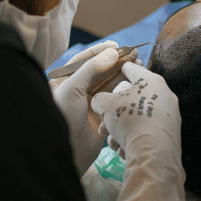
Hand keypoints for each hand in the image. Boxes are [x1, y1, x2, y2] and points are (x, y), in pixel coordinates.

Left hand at [51, 41, 140, 175]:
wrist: (66, 153)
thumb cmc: (62, 118)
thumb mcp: (72, 89)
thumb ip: (92, 68)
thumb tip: (112, 53)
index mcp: (63, 82)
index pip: (83, 61)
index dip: (100, 52)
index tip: (117, 46)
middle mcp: (76, 91)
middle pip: (98, 71)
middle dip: (115, 62)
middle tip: (133, 55)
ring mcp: (89, 104)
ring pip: (108, 84)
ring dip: (122, 74)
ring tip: (138, 65)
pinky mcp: (101, 117)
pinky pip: (114, 99)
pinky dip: (124, 90)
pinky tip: (134, 83)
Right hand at [92, 62, 185, 200]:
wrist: (154, 153)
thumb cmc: (130, 121)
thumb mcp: (106, 105)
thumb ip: (100, 99)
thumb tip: (100, 101)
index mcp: (152, 82)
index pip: (132, 69)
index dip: (120, 68)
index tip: (115, 68)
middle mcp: (164, 96)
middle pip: (132, 99)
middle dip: (114, 114)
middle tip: (104, 125)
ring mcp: (169, 115)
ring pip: (137, 119)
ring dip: (121, 131)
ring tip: (113, 142)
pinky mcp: (169, 134)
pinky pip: (146, 132)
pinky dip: (134, 140)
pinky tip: (125, 150)